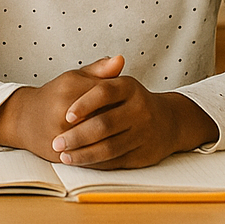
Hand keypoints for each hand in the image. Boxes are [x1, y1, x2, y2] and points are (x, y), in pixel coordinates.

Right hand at [0, 57, 124, 160]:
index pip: (105, 94)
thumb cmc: (54, 95)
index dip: (121, 100)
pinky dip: (102, 155)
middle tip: (134, 123)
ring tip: (126, 138)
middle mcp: (63, 113)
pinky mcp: (60, 154)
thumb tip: (121, 60)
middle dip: (120, 123)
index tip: (133, 103)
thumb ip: (99, 70)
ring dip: (114, 141)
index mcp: (69, 89)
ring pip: (96, 141)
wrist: (24, 119)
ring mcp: (61, 136)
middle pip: (103, 119)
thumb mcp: (75, 77)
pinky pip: (87, 156)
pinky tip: (114, 152)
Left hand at [53, 56, 219, 169]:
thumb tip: (115, 60)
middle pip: (105, 124)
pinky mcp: (143, 155)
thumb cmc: (130, 101)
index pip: (104, 93)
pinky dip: (96, 163)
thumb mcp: (117, 83)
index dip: (84, 105)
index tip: (67, 116)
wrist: (167, 123)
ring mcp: (143, 134)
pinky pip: (116, 161)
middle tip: (57, 142)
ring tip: (64, 155)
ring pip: (109, 147)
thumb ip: (103, 71)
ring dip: (84, 154)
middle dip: (78, 136)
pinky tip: (81, 162)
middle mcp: (140, 109)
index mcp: (130, 88)